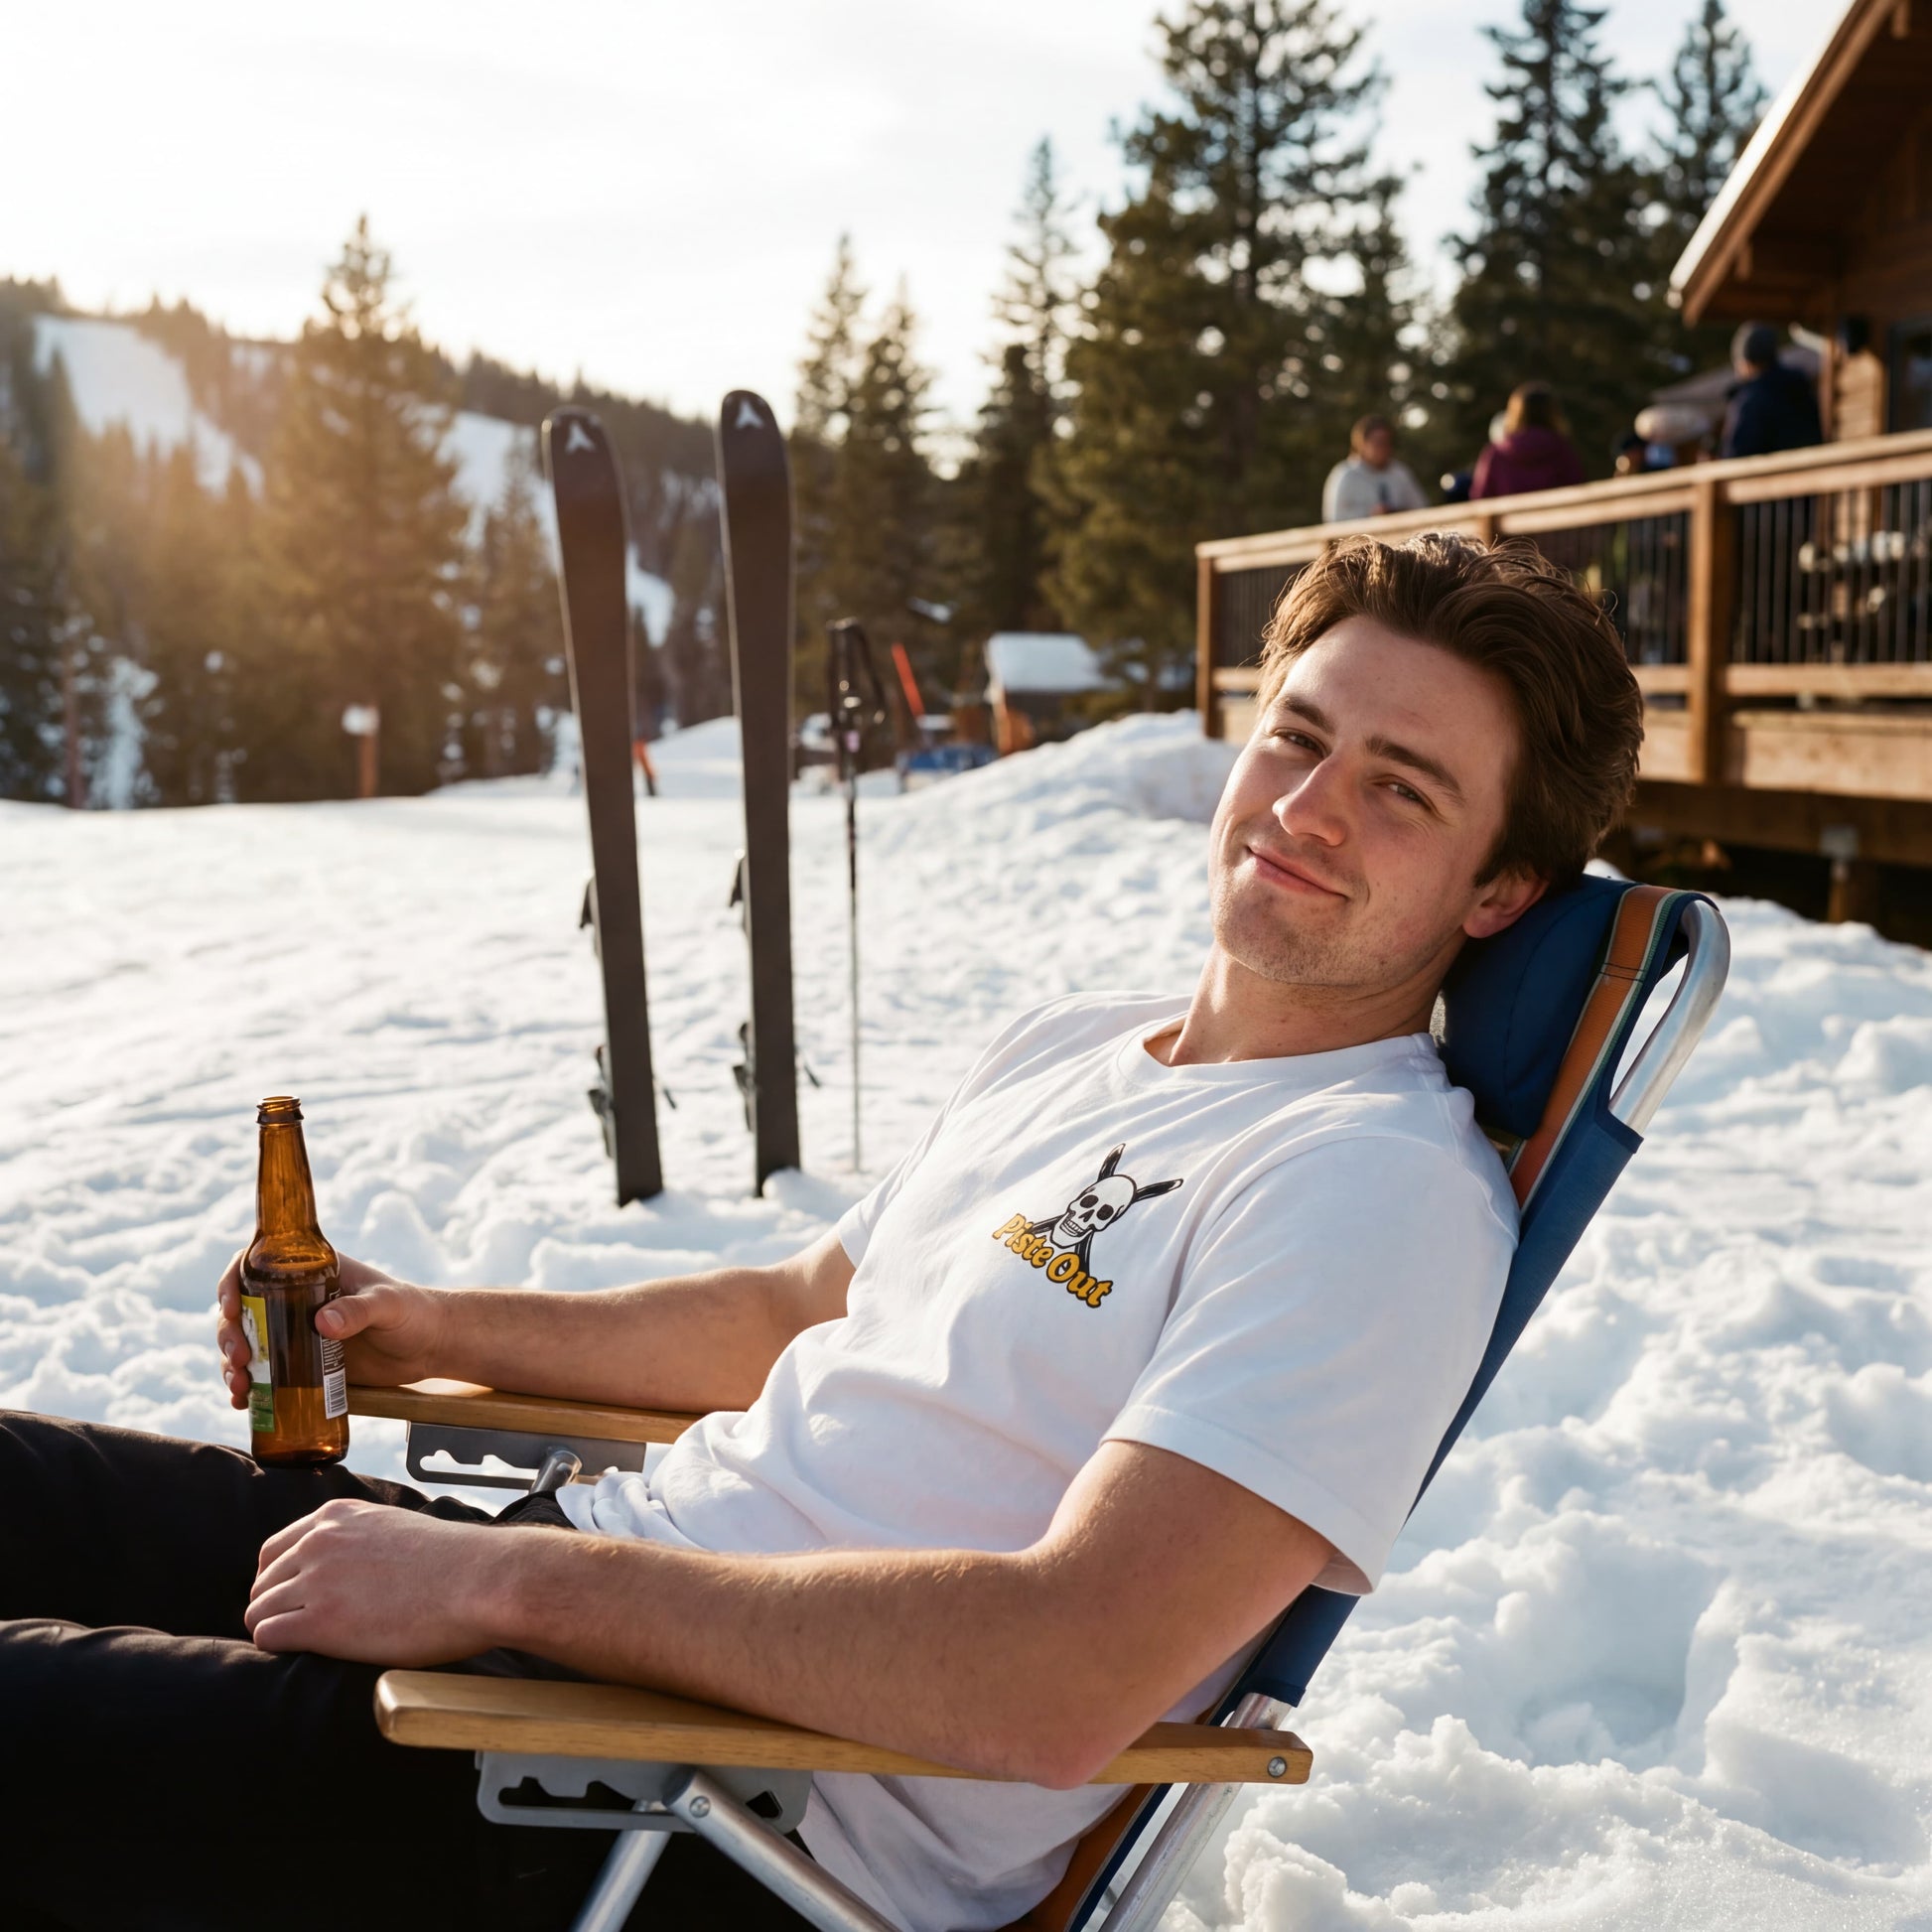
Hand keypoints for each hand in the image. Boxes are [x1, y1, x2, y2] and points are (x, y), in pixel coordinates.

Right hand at [216, 1251, 449, 1408]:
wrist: (431, 1346)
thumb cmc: (414, 1313)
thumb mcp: (389, 1306)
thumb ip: (360, 1310)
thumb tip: (322, 1323)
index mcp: (312, 1272)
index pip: (257, 1266)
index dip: (233, 1282)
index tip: (230, 1307)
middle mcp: (296, 1301)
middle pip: (243, 1311)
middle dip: (229, 1334)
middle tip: (240, 1359)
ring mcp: (296, 1335)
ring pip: (247, 1345)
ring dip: (233, 1365)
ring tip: (238, 1388)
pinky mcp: (302, 1366)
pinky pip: (264, 1375)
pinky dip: (247, 1387)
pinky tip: (241, 1402)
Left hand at [245, 1499, 509, 1662]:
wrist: (479, 1580)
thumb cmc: (453, 1562)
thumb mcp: (395, 1527)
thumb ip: (360, 1538)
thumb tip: (353, 1566)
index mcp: (336, 1516)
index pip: (273, 1551)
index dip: (278, 1581)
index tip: (294, 1601)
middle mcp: (319, 1542)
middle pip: (262, 1582)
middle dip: (273, 1607)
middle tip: (298, 1629)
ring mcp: (317, 1581)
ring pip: (258, 1611)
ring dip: (275, 1630)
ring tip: (304, 1647)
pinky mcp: (320, 1621)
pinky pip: (269, 1636)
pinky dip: (277, 1648)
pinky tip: (304, 1654)